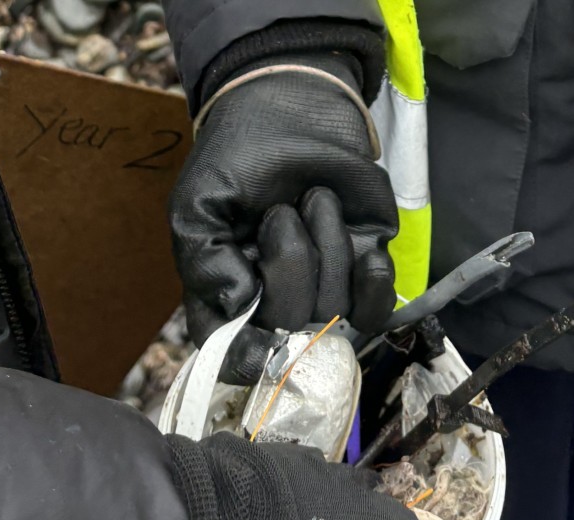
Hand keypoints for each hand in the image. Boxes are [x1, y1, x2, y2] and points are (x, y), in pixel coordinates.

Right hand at [169, 54, 397, 384]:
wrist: (292, 105)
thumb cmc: (237, 157)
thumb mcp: (199, 204)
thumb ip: (205, 261)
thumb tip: (238, 306)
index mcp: (226, 293)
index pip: (231, 354)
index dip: (246, 359)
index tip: (260, 345)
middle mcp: (273, 300)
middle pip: (289, 324)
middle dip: (289, 264)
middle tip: (279, 213)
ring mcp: (321, 286)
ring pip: (332, 308)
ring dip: (326, 246)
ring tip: (313, 201)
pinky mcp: (363, 267)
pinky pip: (375, 307)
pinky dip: (371, 280)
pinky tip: (363, 247)